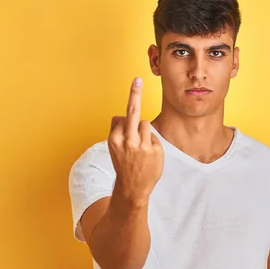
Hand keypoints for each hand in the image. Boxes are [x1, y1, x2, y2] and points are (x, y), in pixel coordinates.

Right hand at [108, 77, 163, 204]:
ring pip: (144, 124)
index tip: (134, 83)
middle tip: (137, 80)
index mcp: (114, 139)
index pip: (121, 118)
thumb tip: (120, 116)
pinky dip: (151, 143)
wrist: (132, 188)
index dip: (126, 115)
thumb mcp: (114, 149)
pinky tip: (147, 155)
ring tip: (139, 148)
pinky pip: (153, 136)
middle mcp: (127, 141)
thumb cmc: (124, 164)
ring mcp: (142, 145)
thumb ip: (117, 132)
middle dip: (134, 94)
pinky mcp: (155, 150)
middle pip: (132, 112)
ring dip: (143, 132)